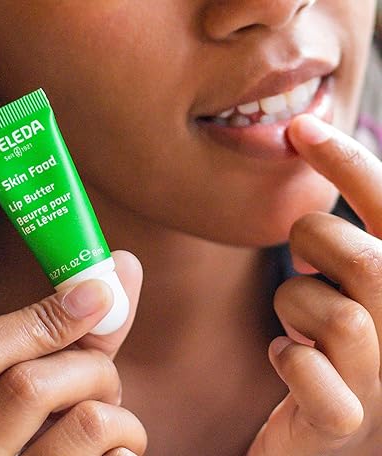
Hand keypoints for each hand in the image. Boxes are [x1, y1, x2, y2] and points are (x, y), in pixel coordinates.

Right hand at [0, 251, 146, 455]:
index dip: (40, 318)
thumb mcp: (41, 387)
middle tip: (102, 373)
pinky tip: (112, 451)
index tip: (97, 293)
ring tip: (109, 415)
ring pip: (86, 422)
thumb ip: (78, 330)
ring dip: (117, 407)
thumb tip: (124, 261)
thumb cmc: (37, 434)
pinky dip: (127, 444)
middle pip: (30, 384)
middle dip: (89, 365)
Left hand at [248, 115, 381, 454]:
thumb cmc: (336, 352)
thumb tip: (312, 161)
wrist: (331, 441)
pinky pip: (306, 373)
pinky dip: (285, 359)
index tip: (301, 129)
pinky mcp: (344, 424)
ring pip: (331, 311)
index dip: (349, 163)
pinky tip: (285, 361)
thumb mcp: (347, 288)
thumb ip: (346, 242)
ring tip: (295, 325)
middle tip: (303, 262)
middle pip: (359, 255)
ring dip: (293, 305)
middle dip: (310, 244)